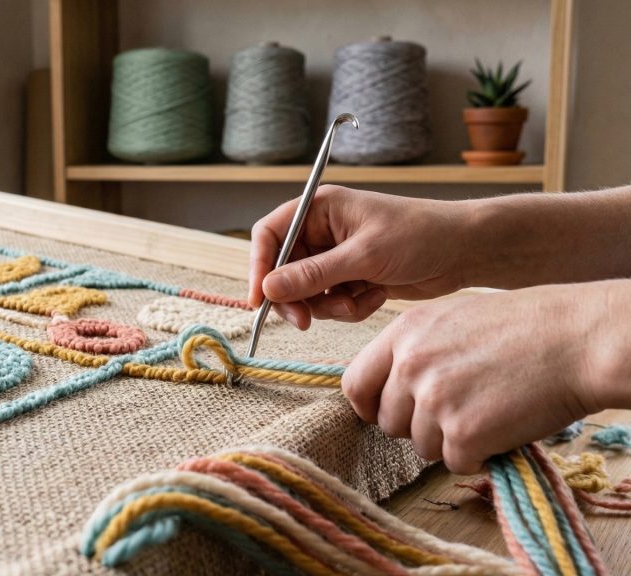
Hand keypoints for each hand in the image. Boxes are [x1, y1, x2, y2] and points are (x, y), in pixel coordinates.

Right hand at [249, 185, 469, 328]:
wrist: (464, 252)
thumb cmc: (420, 236)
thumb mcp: (363, 256)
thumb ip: (313, 274)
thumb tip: (268, 289)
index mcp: (319, 209)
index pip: (269, 235)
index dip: (259, 266)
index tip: (259, 298)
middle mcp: (321, 232)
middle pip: (283, 270)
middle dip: (297, 297)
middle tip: (305, 321)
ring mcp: (335, 257)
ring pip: (307, 293)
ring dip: (329, 305)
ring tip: (358, 302)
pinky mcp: (351, 278)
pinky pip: (330, 302)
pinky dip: (349, 307)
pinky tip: (375, 297)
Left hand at [341, 283, 612, 473]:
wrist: (577, 338)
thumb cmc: (524, 326)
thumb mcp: (451, 319)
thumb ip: (414, 350)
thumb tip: (389, 387)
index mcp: (403, 333)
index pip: (354, 384)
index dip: (369, 406)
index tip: (386, 414)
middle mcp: (410, 365)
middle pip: (388, 422)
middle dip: (418, 427)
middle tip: (459, 412)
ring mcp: (434, 399)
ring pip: (421, 446)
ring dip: (451, 441)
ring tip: (488, 411)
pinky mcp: (463, 431)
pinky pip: (455, 462)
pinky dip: (479, 455)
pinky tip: (502, 428)